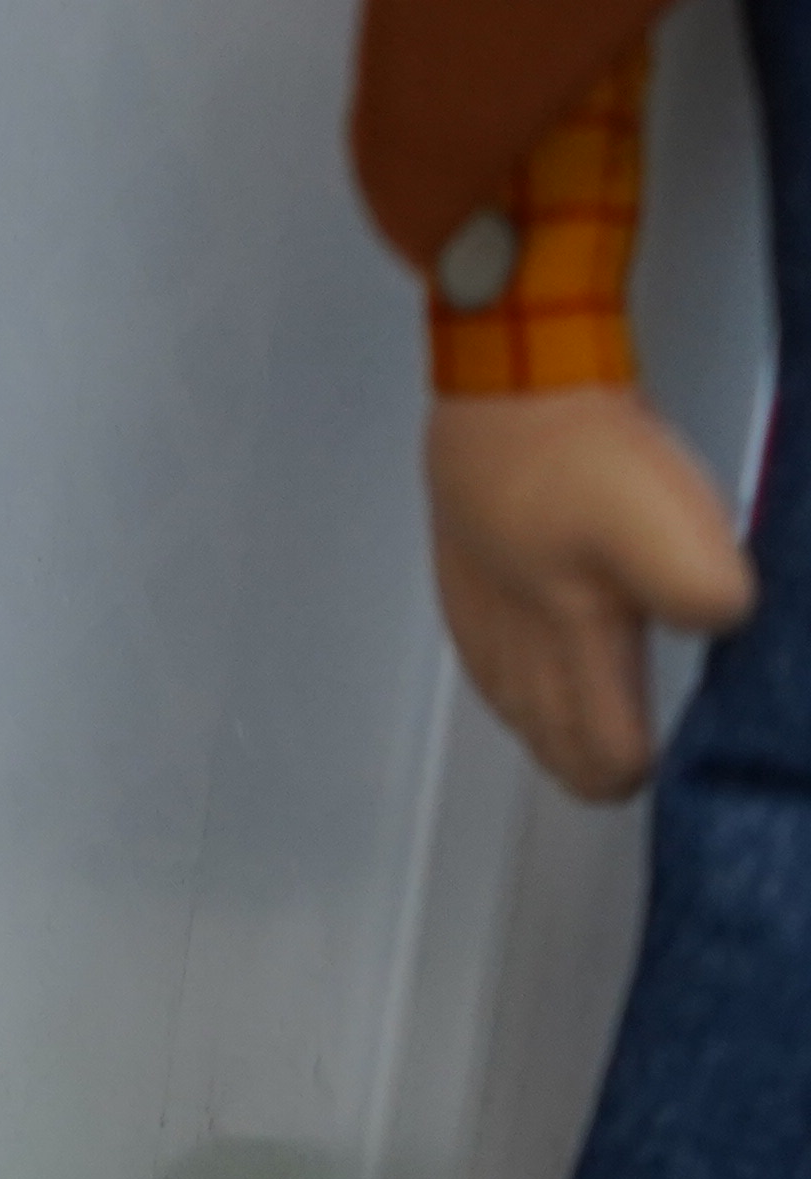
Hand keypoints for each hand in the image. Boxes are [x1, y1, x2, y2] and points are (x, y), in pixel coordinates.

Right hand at [428, 388, 754, 799]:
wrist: (507, 386)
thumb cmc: (582, 457)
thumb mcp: (665, 523)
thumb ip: (700, 589)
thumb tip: (722, 623)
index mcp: (570, 642)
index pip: (600, 742)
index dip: (629, 767)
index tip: (657, 775)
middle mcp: (519, 645)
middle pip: (549, 735)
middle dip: (583, 764)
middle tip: (615, 778)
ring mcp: (486, 614)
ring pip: (516, 704)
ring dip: (546, 733)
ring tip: (569, 746)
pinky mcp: (469, 576)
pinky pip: (490, 660)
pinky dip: (513, 687)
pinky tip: (520, 674)